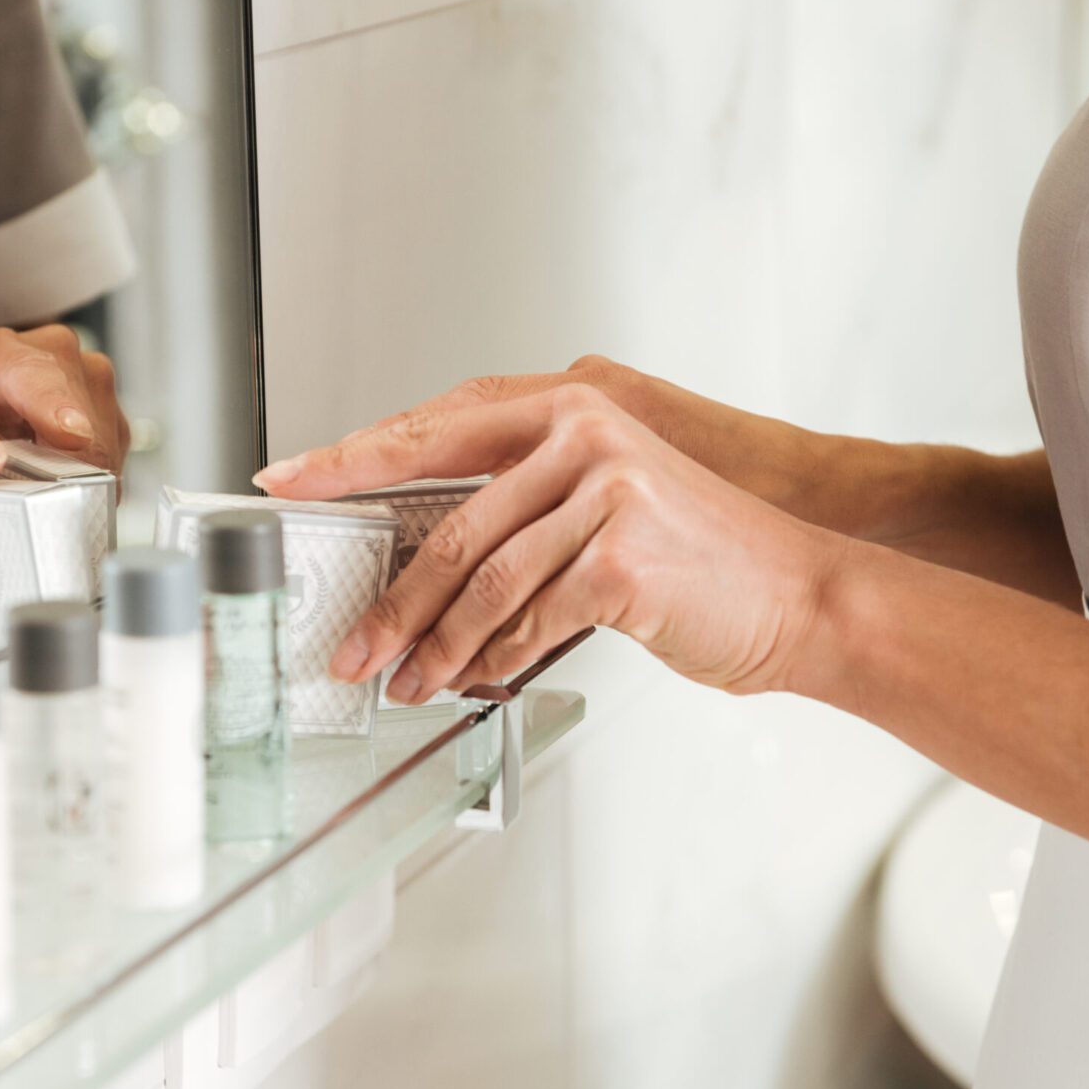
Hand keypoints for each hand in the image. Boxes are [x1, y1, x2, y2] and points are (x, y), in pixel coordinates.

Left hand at [255, 383, 847, 701]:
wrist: (798, 596)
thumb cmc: (701, 559)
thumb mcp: (607, 503)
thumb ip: (523, 509)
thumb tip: (423, 562)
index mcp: (572, 407)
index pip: (435, 426)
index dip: (352, 456)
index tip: (291, 481)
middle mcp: (586, 433)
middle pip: (448, 519)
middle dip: (389, 598)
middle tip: (349, 643)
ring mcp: (605, 490)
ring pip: (481, 580)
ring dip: (433, 646)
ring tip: (406, 681)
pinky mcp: (621, 557)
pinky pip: (528, 620)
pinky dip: (493, 661)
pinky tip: (474, 680)